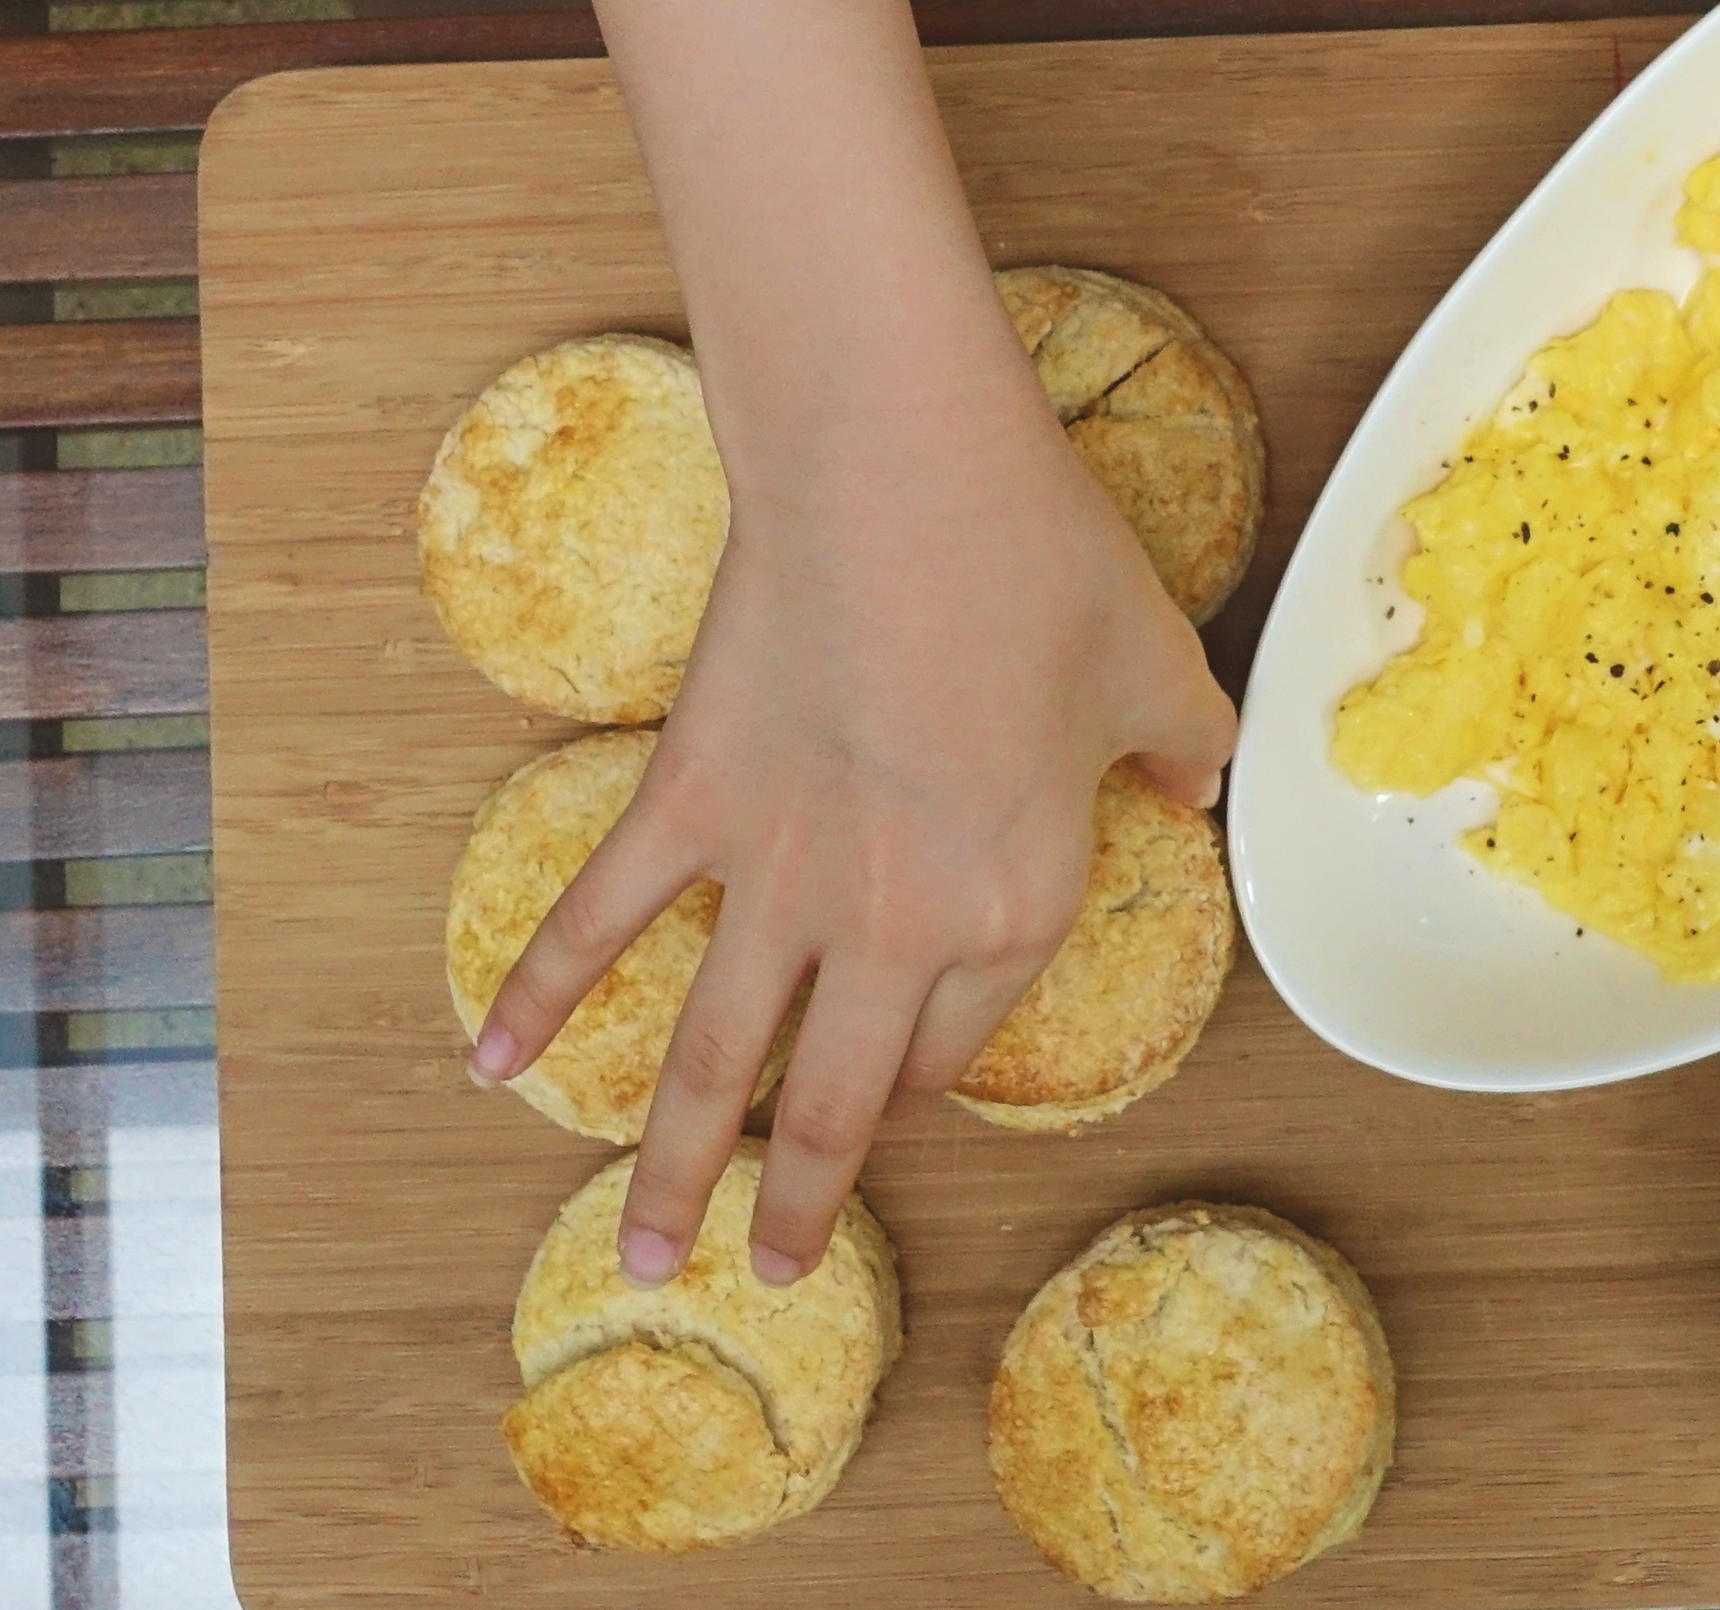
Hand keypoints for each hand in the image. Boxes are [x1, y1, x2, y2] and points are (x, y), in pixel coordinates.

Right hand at [466, 332, 1236, 1286]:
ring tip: (643, 1256)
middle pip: (835, 1099)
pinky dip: (537, 997)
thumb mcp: (1159, 663)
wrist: (904, 479)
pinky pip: (601, 920)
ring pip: (712, 1058)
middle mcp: (892, 924)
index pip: (966, 1036)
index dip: (931, 1076)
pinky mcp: (688, 802)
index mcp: (1015, 906)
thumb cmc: (1044, 564)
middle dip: (800, 1202)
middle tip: (774, 1267)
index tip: (899, 1103)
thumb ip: (1187, 746)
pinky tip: (489, 1065)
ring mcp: (776, 874)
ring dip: (670, 1169)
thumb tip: (1202, 784)